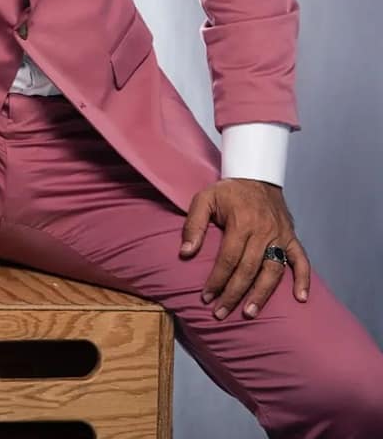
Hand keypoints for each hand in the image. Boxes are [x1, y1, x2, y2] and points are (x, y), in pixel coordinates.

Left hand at [179, 177, 310, 319]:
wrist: (256, 175)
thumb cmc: (228, 191)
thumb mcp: (204, 198)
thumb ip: (193, 225)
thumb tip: (185, 253)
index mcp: (241, 222)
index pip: (228, 259)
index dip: (217, 280)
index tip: (206, 297)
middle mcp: (263, 231)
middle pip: (248, 269)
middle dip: (233, 294)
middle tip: (221, 313)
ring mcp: (280, 235)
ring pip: (273, 270)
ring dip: (261, 294)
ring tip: (249, 312)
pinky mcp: (291, 237)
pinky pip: (301, 260)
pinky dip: (303, 279)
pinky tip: (300, 298)